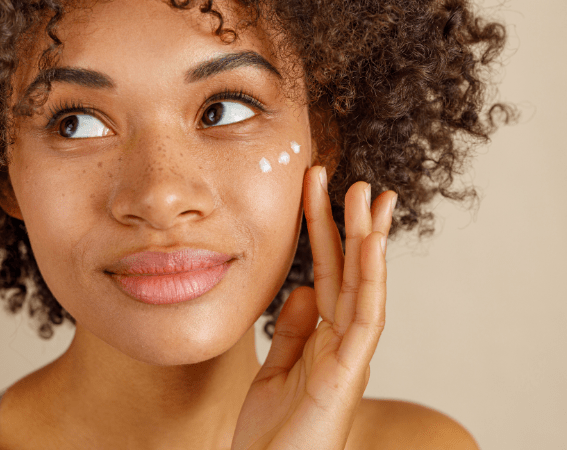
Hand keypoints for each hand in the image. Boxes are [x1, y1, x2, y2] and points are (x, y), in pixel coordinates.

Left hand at [232, 166, 396, 449]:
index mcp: (324, 339)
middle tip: (355, 182)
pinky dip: (369, 280)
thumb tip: (303, 289)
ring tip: (368, 197)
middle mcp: (342, 342)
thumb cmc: (273, 432)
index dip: (327, 234)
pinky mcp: (348, 374)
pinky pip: (363, 319)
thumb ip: (292, 330)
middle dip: (352, 226)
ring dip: (368, 241)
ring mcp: (349, 357)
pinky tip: (370, 246)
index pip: (329, 275)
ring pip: (365, 287)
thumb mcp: (276, 370)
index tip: (323, 193)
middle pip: (349, 273)